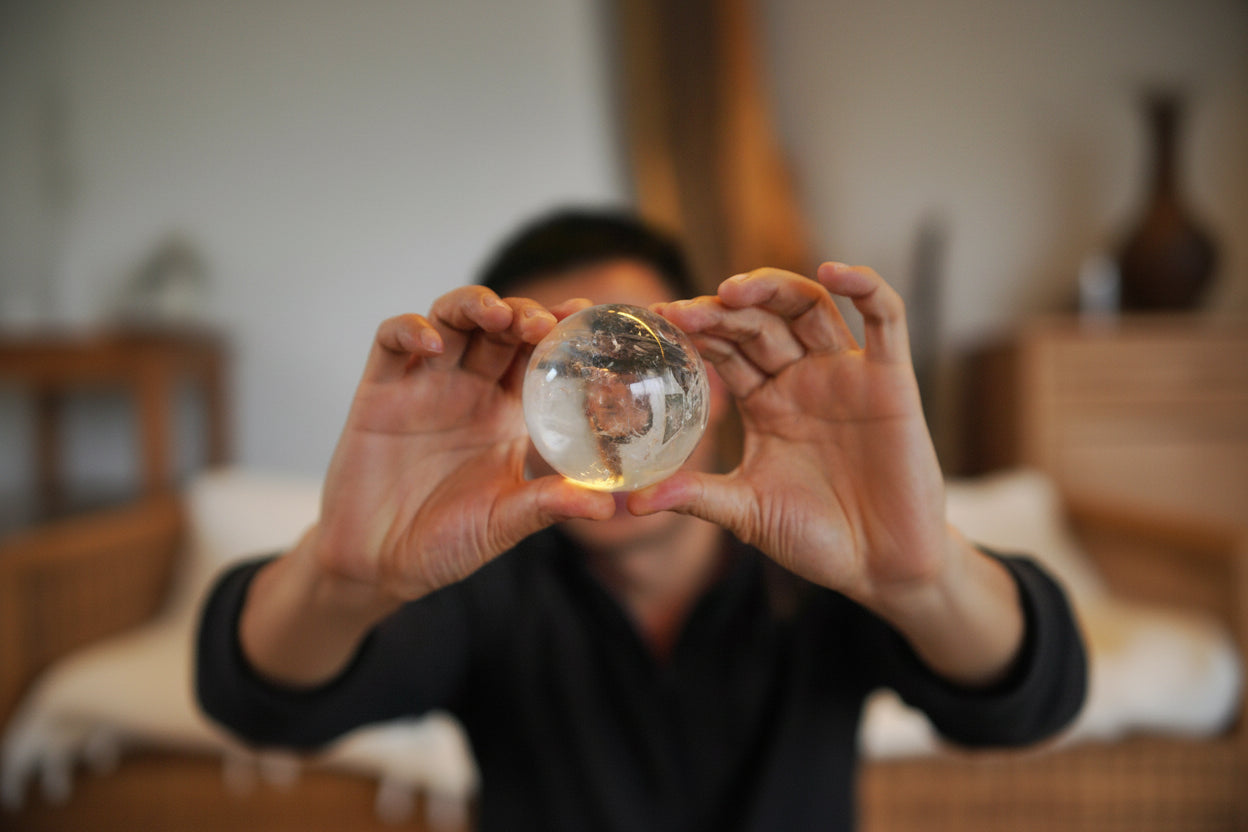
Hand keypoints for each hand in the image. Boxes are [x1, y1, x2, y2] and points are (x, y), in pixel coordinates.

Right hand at [311, 287, 613, 601]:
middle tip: (543, 323)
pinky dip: (410, 330)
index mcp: (507, 413)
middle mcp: (469, 390)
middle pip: (498, 327)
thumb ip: (548, 506)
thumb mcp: (504, 523)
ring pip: (450, 318)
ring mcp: (423, 385)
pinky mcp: (379, 391)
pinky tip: (432, 344)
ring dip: (473, 305)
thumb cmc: (446, 542)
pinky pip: (391, 342)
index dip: (560, 331)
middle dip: (523, 313)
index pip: (538, 354)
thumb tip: (609, 506)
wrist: (379, 565)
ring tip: (497, 316)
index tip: (585, 320)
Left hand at [634, 263, 949, 609]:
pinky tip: (835, 271)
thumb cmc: (816, 538)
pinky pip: (886, 319)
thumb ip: (695, 497)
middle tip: (684, 311)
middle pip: (761, 320)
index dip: (697, 328)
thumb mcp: (745, 512)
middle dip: (722, 309)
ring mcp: (846, 375)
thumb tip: (631, 502)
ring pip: (812, 307)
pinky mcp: (891, 380)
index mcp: (766, 402)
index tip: (658, 318)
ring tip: (736, 289)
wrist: (881, 566)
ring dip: (775, 287)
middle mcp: (802, 379)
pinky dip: (866, 286)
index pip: (727, 347)